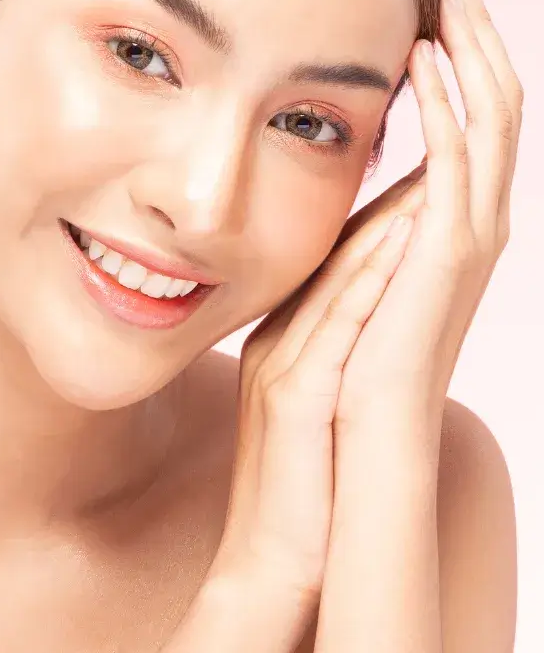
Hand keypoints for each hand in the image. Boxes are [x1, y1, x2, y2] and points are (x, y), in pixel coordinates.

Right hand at [198, 166, 426, 648]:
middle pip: (335, 256)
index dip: (378, 209)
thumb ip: (331, 348)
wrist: (273, 556)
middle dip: (386, 196)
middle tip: (424, 146)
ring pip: (337, 280)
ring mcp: (281, 363)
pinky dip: (368, 283)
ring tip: (429, 174)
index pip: (337, 262)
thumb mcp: (314, 401)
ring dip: (385, 225)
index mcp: (287, 336)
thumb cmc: (303, 483)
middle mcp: (280, 338)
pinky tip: (400, 245)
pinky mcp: (292, 396)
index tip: (421, 161)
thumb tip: (371, 307)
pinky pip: (336, 330)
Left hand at [334, 0, 522, 427]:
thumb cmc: (338, 336)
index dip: (459, 50)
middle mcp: (476, 212)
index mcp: (451, 211)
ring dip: (473, 48)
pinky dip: (446, 103)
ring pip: (493, 115)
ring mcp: (473, 229)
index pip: (471, 110)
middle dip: (477, 31)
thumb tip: (331, 160)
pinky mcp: (453, 248)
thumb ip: (359, 207)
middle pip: (496, 97)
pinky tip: (422, 56)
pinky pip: (461, 157)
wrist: (355, 412)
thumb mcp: (349, 250)